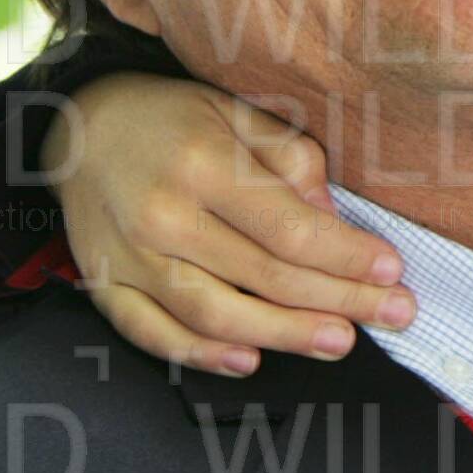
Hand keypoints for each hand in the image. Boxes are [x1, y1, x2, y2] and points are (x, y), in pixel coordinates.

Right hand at [45, 74, 412, 375]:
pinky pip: (153, 332)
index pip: (289, 227)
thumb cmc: (172, 119)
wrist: (80, 126)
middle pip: (264, 275)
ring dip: (283, 334)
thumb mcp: (234, 111)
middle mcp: (164, 217)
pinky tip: (248, 360)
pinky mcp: (106, 286)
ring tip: (338, 342)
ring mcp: (131, 258)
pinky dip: (199, 354)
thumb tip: (330, 215)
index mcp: (203, 165)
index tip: (391, 270)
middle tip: (392, 314)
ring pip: (214, 313)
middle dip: (337, 300)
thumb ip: (288, 158)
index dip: (345, 256)